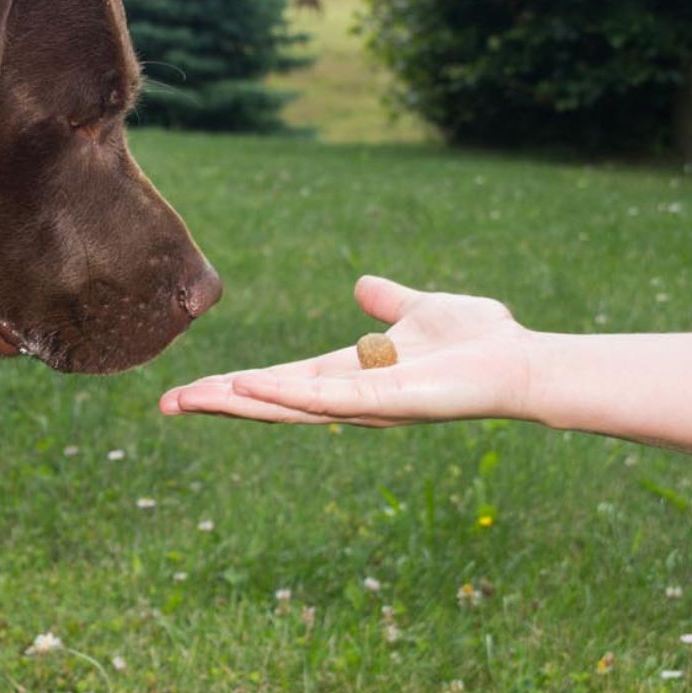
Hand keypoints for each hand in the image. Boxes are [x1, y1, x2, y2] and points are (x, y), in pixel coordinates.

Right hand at [159, 276, 537, 426]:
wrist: (523, 361)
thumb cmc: (480, 342)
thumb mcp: (420, 309)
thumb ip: (388, 300)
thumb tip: (362, 285)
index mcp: (351, 373)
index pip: (281, 381)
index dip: (237, 385)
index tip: (192, 389)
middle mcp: (350, 398)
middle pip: (272, 403)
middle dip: (220, 403)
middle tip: (167, 404)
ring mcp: (364, 407)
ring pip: (288, 407)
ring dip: (238, 402)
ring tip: (191, 399)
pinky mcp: (385, 406)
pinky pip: (326, 399)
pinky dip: (284, 395)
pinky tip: (248, 388)